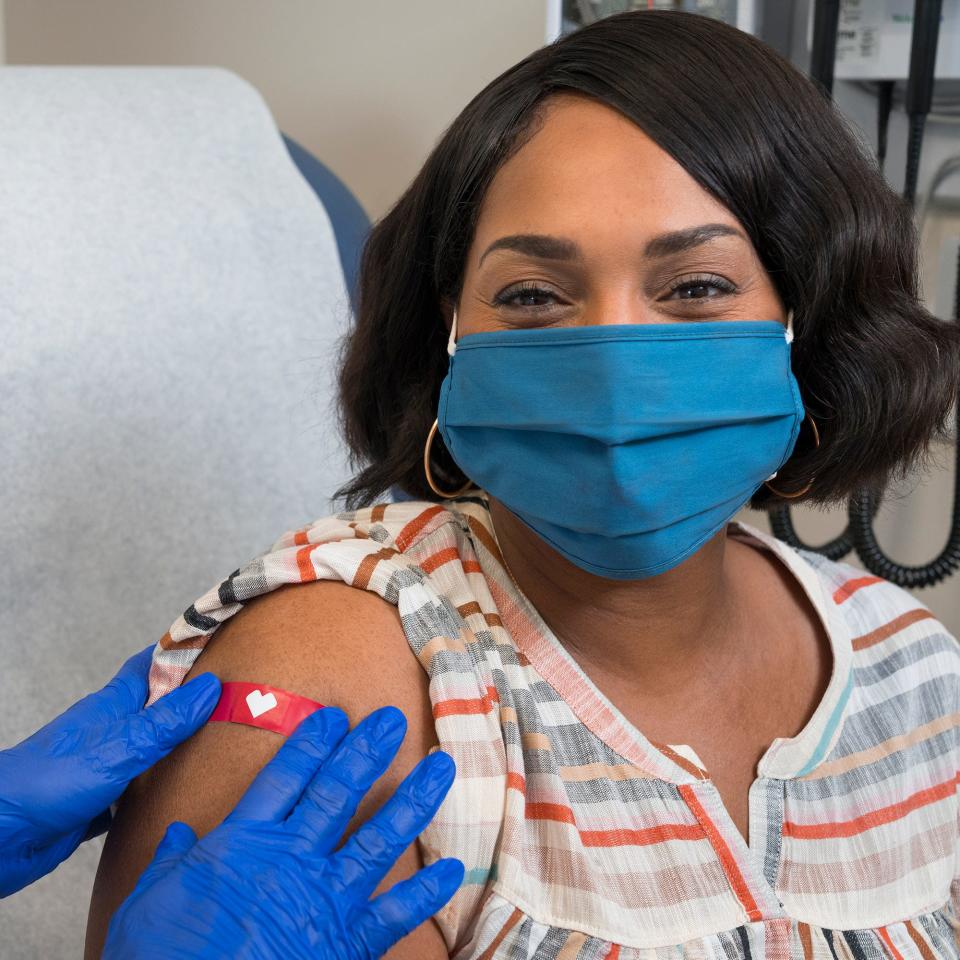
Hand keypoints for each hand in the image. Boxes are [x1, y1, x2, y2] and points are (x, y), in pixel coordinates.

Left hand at [0, 645, 220, 896]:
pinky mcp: (100, 803)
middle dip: (193, 702)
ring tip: (224, 748)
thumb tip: (213, 687)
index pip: (151, 664)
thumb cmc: (51, 780)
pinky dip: (161, 792)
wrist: (1, 836)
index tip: (220, 644)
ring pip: (152, 750)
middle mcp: (112, 731)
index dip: (182, 651)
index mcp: (114, 705)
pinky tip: (186, 798)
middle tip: (236, 701)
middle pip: (158, 707)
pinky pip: (139, 792)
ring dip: (181, 749)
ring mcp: (106, 766)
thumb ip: (166, 722)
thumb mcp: (120, 746)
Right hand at [103, 705, 462, 959]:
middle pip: (335, 793)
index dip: (309, 744)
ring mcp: (323, 899)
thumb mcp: (148, 903)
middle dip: (365, 752)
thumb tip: (180, 832)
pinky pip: (394, 913)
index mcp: (242, 844)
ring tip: (442, 767)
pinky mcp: (345, 942)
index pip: (282, 779)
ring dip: (412, 800)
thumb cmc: (162, 958)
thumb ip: (169, 862)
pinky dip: (425, 893)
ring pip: (378, 838)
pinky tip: (453, 870)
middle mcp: (290, 860)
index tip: (332, 717)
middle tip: (392, 720)